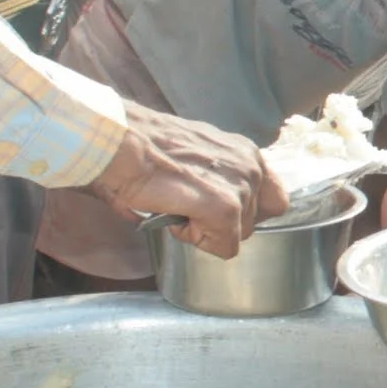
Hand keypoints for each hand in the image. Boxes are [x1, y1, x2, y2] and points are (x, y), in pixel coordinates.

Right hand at [90, 102, 287, 259]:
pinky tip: (176, 216)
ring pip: (237, 235)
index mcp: (245, 152)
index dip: (245, 211)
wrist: (114, 141)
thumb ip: (215, 177)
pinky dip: (197, 240)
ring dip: (205, 228)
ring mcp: (241, 187)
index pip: (272, 199)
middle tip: (185, 203)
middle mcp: (251, 166)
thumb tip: (208, 207)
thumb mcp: (193, 155)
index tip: (215, 207)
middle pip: (254, 221)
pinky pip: (224, 246)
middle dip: (221, 222)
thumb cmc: (140, 145)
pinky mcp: (226, 208)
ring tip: (176, 203)